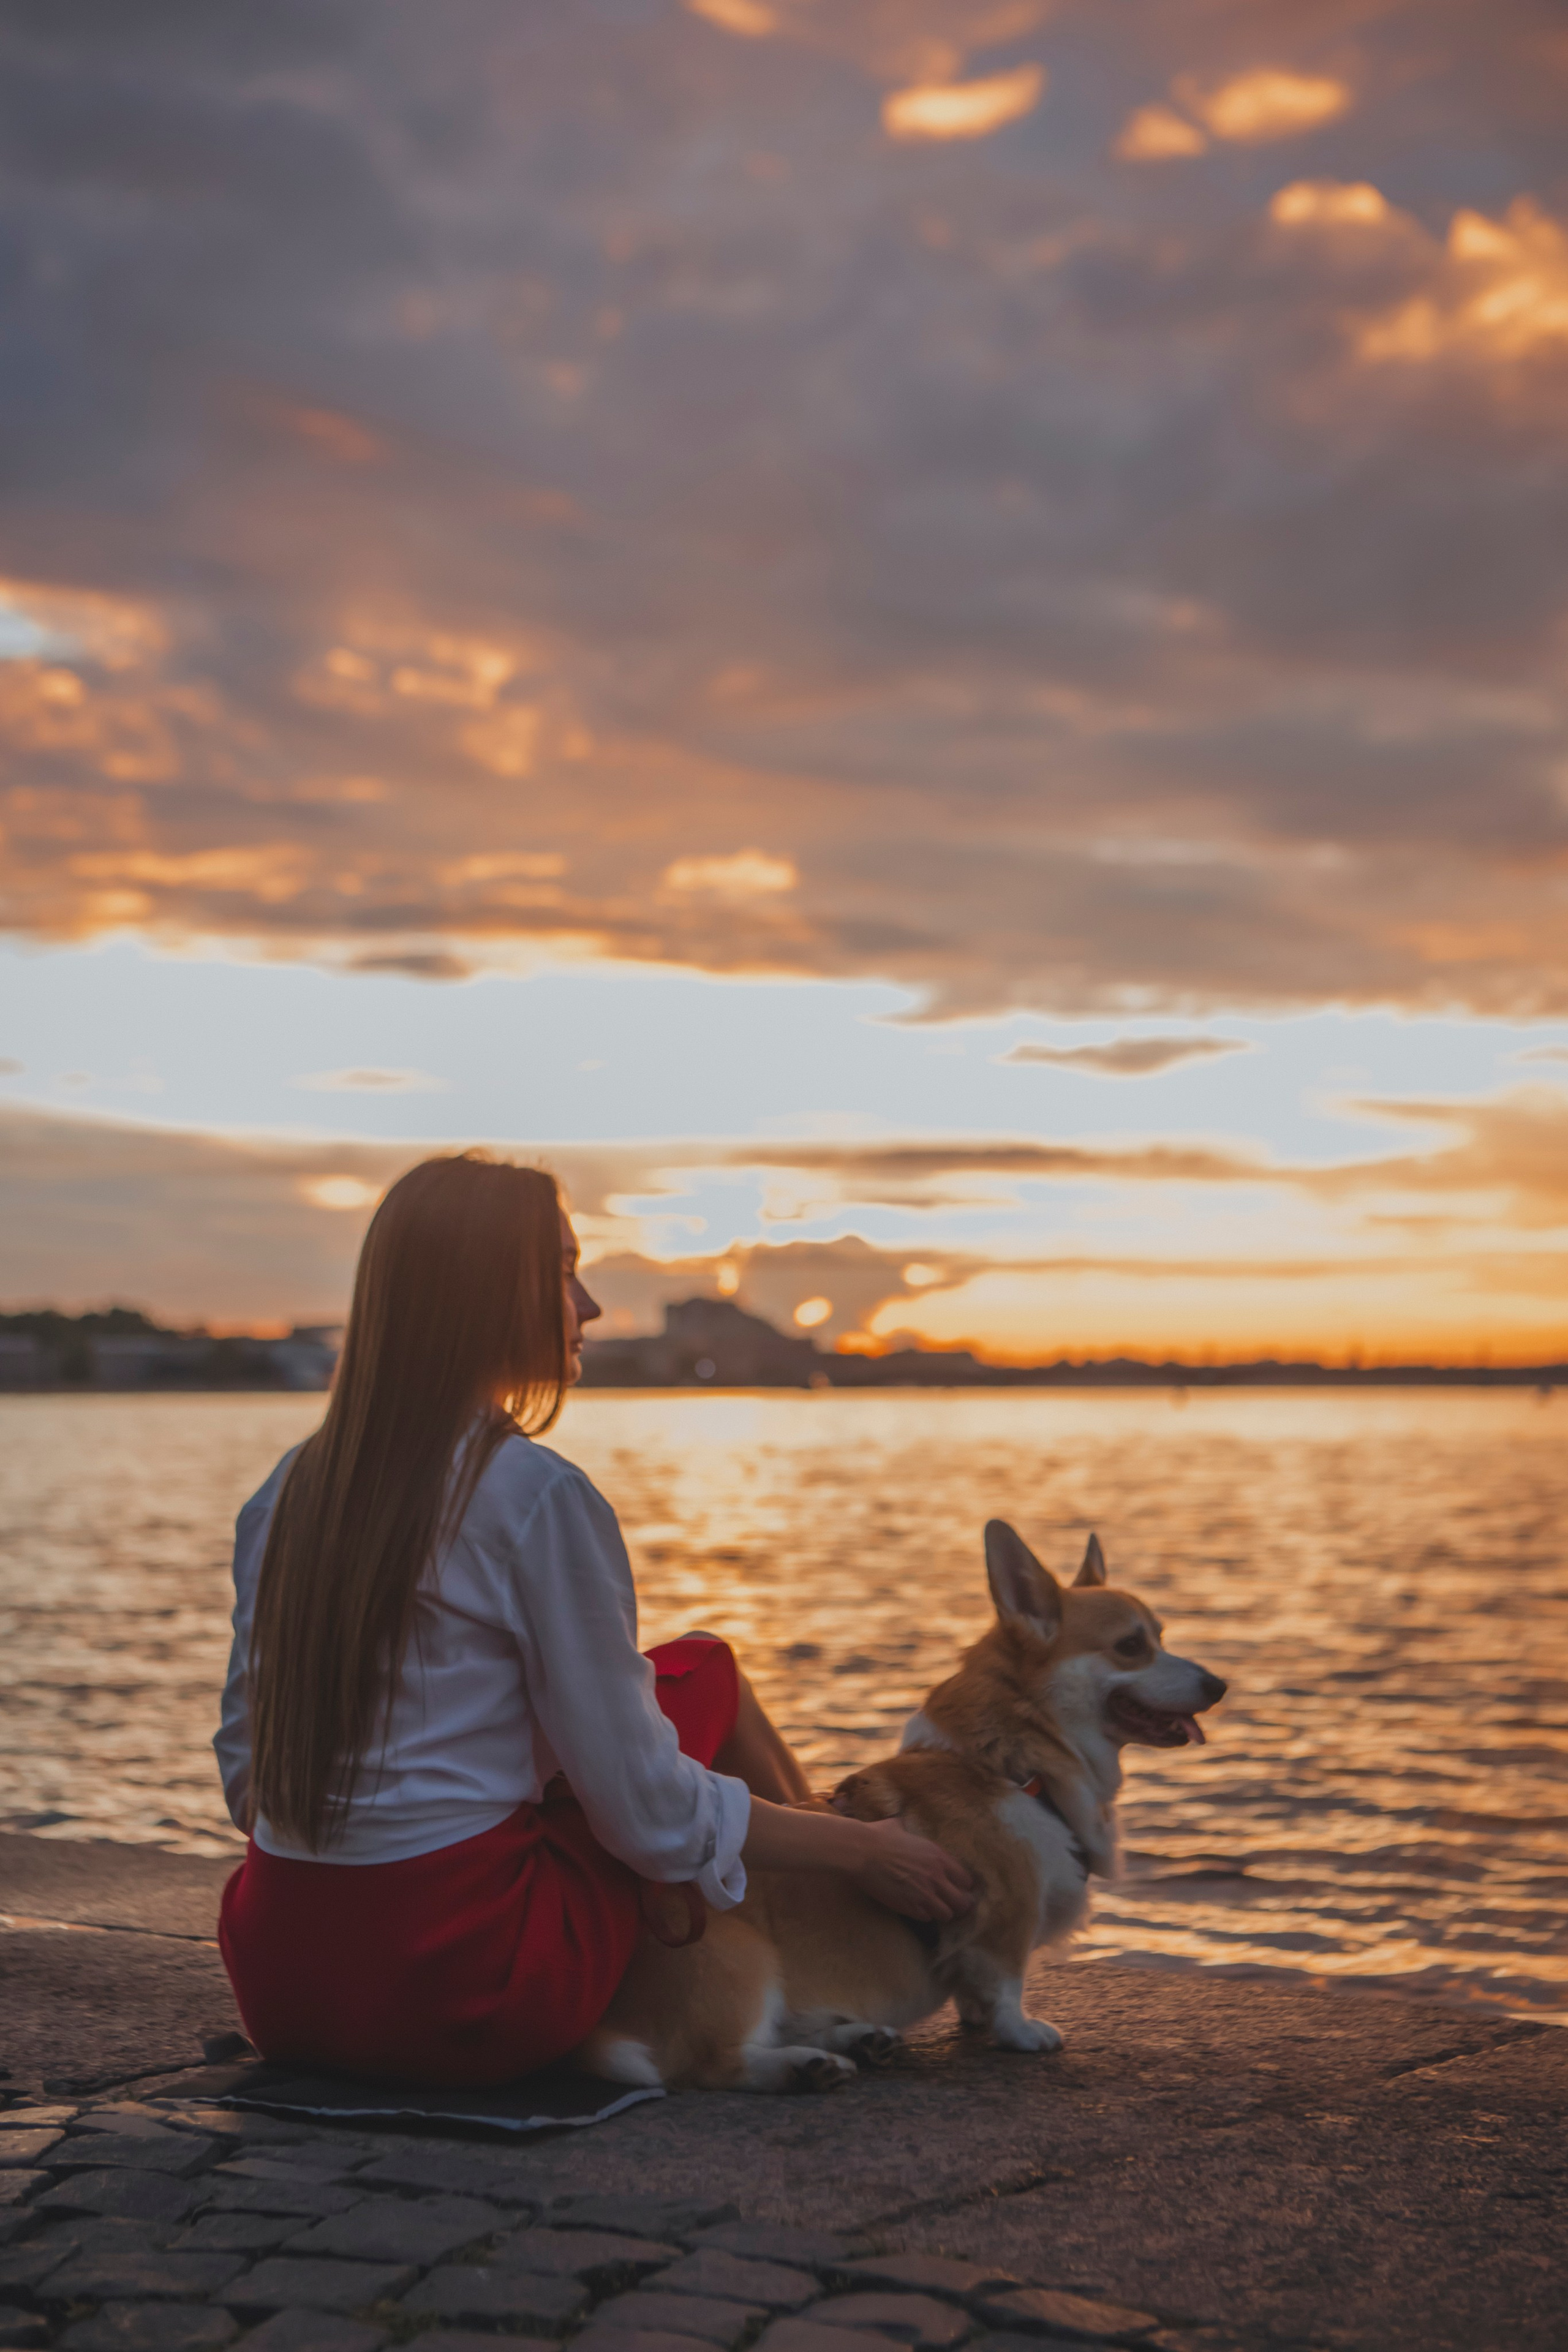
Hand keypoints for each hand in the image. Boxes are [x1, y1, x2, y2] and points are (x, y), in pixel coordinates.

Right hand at [852, 1817, 975, 1921]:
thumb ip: (908, 1829)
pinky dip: (924, 1916)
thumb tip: (900, 1820)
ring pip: (947, 1915)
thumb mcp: (901, 1827)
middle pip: (963, 1903)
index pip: (967, 1880)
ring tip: (933, 1908)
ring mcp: (924, 1895)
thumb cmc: (879, 1836)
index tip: (955, 1886)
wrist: (862, 1852)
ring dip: (941, 1912)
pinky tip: (916, 1908)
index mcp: (939, 1857)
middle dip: (959, 1905)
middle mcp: (937, 1878)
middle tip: (949, 1903)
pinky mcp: (909, 1907)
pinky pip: (926, 1919)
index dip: (962, 1885)